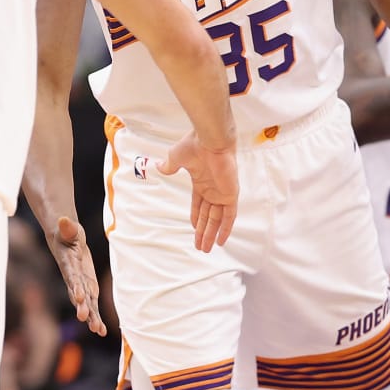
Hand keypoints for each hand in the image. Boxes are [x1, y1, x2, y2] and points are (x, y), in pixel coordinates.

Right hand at [46, 215, 104, 335]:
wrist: (64, 240)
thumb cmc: (65, 233)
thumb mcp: (68, 228)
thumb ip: (67, 227)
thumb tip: (63, 219)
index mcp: (67, 264)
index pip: (71, 276)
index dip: (75, 286)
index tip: (79, 297)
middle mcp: (72, 278)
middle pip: (77, 293)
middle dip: (81, 306)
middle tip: (84, 318)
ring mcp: (79, 285)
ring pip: (86, 303)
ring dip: (91, 317)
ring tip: (98, 330)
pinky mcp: (86, 288)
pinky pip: (92, 304)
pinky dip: (96, 317)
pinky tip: (102, 331)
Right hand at [158, 134, 237, 251]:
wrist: (209, 140)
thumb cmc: (193, 145)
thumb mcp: (175, 158)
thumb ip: (169, 166)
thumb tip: (159, 167)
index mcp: (201, 182)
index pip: (199, 205)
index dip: (196, 217)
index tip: (194, 228)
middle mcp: (213, 190)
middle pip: (208, 216)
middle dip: (203, 232)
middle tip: (200, 247)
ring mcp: (222, 193)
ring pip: (216, 219)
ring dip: (211, 234)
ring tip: (206, 249)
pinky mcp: (230, 195)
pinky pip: (229, 216)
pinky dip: (225, 228)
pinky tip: (221, 240)